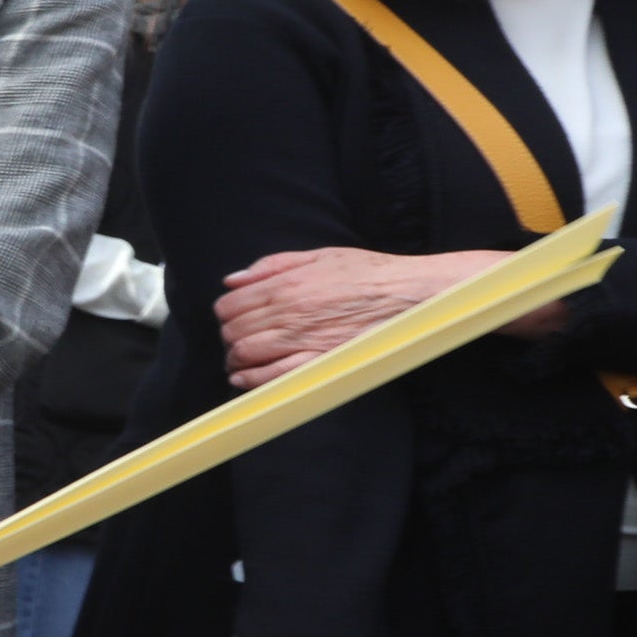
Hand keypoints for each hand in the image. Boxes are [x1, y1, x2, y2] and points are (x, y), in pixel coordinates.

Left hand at [214, 247, 530, 386]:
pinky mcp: (319, 361)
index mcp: (285, 284)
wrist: (410, 293)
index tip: (233, 317)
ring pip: (244, 354)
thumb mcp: (319, 255)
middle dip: (229, 336)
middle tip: (238, 339)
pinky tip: (245, 379)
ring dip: (235, 359)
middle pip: (233, 331)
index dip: (226, 313)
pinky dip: (251, 380)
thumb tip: (234, 279)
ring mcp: (302, 338)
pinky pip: (272, 377)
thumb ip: (272, 266)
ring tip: (240, 360)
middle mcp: (288, 312)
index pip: (229, 304)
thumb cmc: (369, 273)